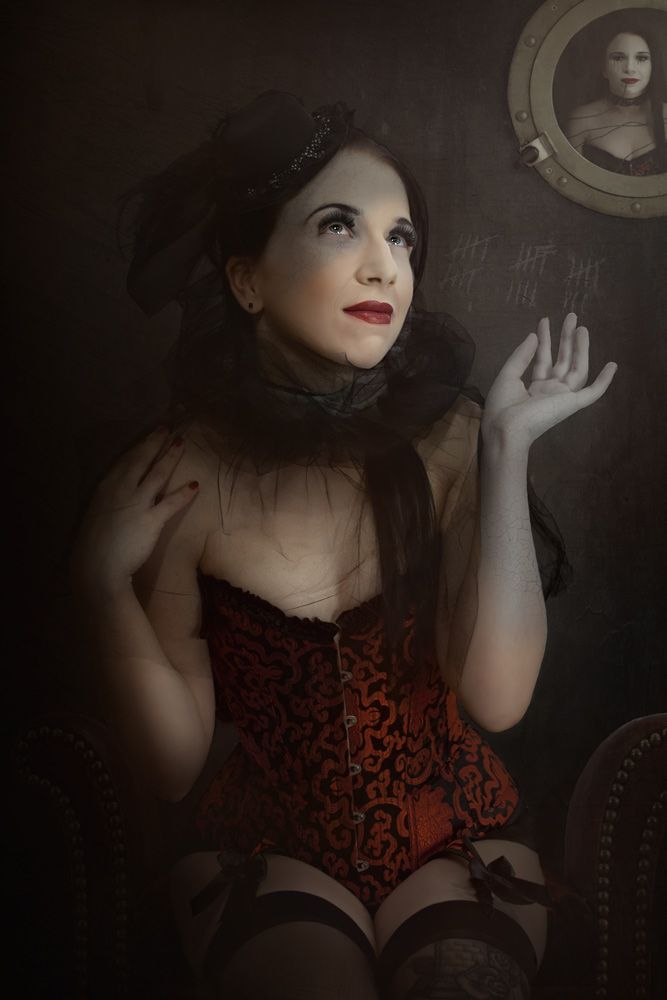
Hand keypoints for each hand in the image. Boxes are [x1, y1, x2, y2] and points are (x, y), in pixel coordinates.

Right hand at [70, 426, 198, 594]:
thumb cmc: (95, 544)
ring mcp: (137, 503)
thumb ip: (111, 500)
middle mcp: (121, 490)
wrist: (97, 568)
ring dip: (171, 457)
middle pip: (141, 460)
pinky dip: (184, 493)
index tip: (151, 434)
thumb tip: (123, 492)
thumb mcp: (98, 513)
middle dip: (155, 442)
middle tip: (167, 428)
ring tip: (182, 443)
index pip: (126, 460)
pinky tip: (195, 485)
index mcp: (106, 488)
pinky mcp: (151, 520)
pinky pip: (171, 503)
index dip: (140, 446)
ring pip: (158, 474)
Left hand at [482, 313, 616, 448]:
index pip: (543, 360)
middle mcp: (549, 392)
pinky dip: (604, 381)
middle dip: (566, 339)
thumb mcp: (508, 375)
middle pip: (563, 361)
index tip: (544, 321)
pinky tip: (613, 365)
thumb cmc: (502, 407)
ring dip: (580, 349)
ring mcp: (562, 398)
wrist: (505, 429)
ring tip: (582, 327)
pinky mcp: (571, 404)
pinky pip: (592, 393)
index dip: (544, 340)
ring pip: (577, 369)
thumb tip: (533, 335)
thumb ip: (522, 356)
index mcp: (533, 389)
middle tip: (571, 316)